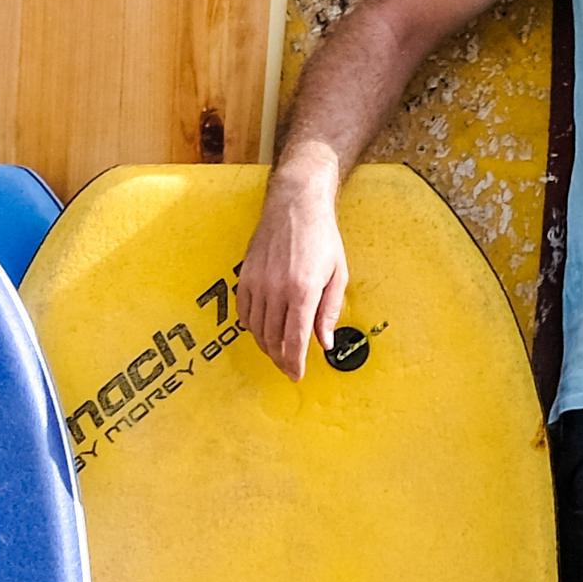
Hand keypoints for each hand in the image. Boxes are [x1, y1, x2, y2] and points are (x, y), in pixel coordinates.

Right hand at [237, 160, 349, 382]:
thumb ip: (329, 311)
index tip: (297, 375)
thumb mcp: (338, 274)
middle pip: (273, 339)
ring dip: (267, 346)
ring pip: (257, 330)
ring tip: (278, 352)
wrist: (295, 205)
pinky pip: (244, 313)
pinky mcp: (244, 277)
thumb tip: (325, 343)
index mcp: (303, 290)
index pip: (295, 340)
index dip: (295, 363)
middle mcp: (276, 289)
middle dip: (281, 359)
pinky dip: (252, 327)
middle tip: (289, 367)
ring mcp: (257, 283)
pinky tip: (263, 330)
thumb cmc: (322, 238)